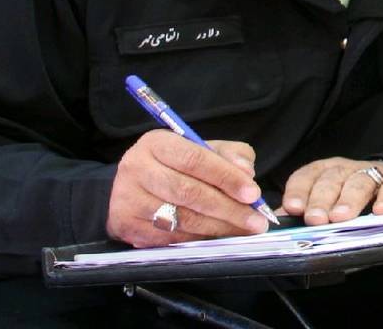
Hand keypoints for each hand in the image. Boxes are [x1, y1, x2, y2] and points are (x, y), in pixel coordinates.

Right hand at [106, 131, 269, 247]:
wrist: (131, 187)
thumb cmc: (174, 166)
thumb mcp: (201, 149)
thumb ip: (229, 155)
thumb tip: (247, 172)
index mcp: (157, 143)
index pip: (195, 159)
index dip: (226, 177)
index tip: (253, 193)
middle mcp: (137, 168)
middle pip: (188, 192)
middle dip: (227, 208)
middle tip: (255, 221)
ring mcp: (129, 199)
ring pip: (180, 218)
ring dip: (218, 228)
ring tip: (243, 231)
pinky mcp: (126, 225)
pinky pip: (170, 238)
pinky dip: (199, 239)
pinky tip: (218, 238)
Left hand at [280, 157, 382, 225]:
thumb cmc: (354, 198)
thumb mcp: (328, 202)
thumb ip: (305, 212)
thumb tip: (277, 223)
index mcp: (325, 172)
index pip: (307, 176)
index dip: (298, 191)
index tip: (292, 207)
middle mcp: (347, 169)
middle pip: (331, 180)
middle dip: (321, 200)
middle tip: (315, 218)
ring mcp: (373, 174)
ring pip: (359, 182)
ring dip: (349, 200)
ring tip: (341, 217)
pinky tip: (381, 211)